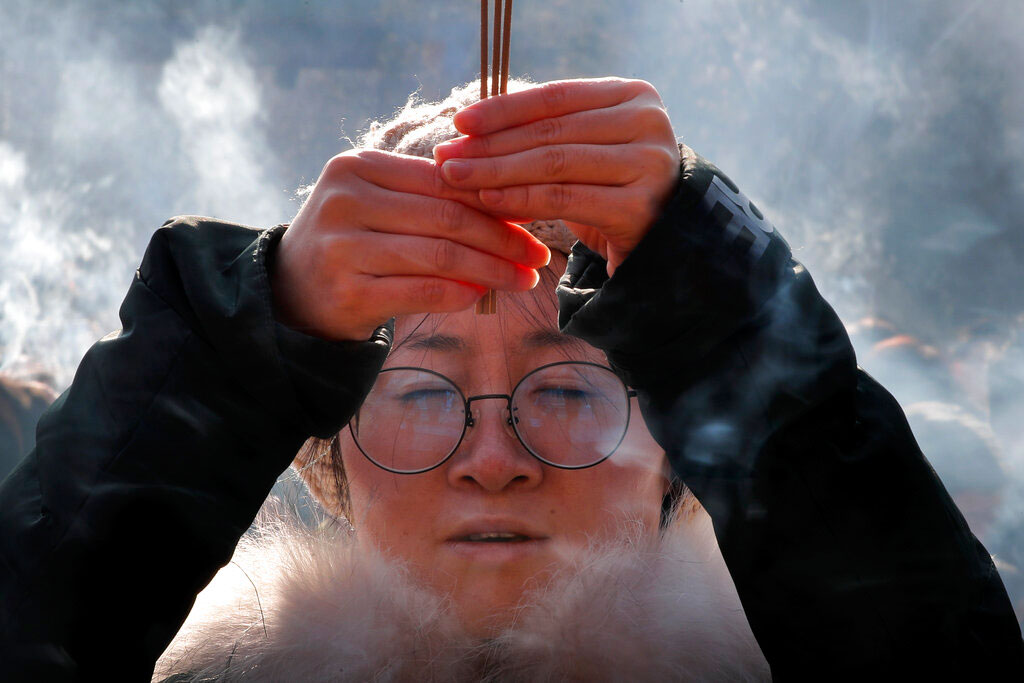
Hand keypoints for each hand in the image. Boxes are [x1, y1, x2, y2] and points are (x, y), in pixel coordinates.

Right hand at [272, 149, 550, 340]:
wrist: (291, 291)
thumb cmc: (353, 241)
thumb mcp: (380, 204)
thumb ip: (432, 197)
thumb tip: (514, 202)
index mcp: (357, 166)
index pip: (443, 180)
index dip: (494, 200)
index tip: (534, 218)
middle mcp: (346, 201)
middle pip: (446, 217)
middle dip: (503, 239)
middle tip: (538, 256)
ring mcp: (343, 247)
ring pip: (439, 255)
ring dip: (491, 270)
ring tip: (524, 281)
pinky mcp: (348, 291)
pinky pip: (421, 291)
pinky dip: (459, 295)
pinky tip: (482, 297)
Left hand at [433, 78, 679, 274]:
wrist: (661, 248)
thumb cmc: (610, 194)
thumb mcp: (582, 154)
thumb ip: (543, 135)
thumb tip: (467, 132)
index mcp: (634, 95)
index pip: (555, 97)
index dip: (504, 109)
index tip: (459, 123)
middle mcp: (648, 123)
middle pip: (551, 131)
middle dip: (491, 144)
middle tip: (446, 157)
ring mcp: (649, 164)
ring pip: (554, 163)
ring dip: (497, 171)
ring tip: (457, 179)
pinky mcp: (639, 206)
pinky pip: (563, 198)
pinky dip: (520, 199)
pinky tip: (488, 202)